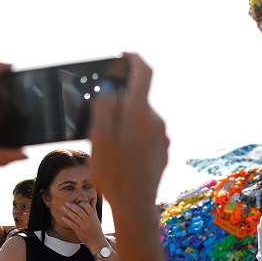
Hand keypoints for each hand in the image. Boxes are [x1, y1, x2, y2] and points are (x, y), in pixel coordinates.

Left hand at [60, 201, 105, 248]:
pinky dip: (67, 220)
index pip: (87, 206)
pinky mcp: (79, 231)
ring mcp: (84, 226)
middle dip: (71, 206)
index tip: (77, 203)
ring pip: (74, 217)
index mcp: (93, 217)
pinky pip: (72, 224)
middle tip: (66, 203)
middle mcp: (89, 221)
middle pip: (79, 210)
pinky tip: (63, 217)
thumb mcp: (96, 218)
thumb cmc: (96, 229)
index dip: (81, 203)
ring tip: (63, 208)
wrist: (97, 241)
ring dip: (67, 211)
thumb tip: (93, 199)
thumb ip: (93, 209)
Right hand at [88, 53, 167, 207]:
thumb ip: (105, 107)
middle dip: (119, 104)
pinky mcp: (162, 151)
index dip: (134, 59)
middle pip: (136, 100)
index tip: (124, 56)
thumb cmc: (113, 173)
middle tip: (100, 124)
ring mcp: (162, 137)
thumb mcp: (99, 137)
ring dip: (125, 124)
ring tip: (109, 146)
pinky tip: (122, 156)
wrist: (135, 205)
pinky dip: (133, 137)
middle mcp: (156, 121)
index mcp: (140, 113)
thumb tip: (110, 90)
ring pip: (140, 119)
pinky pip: (145, 135)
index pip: (144, 73)